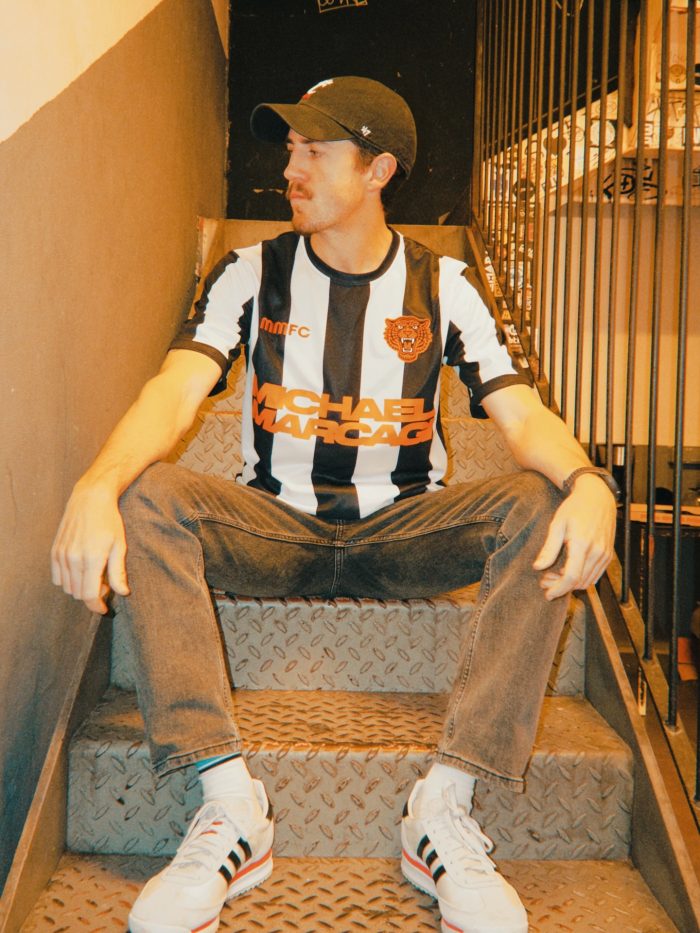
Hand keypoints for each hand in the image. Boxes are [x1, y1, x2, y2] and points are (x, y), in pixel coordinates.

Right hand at [51, 483, 129, 613]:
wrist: (90, 499)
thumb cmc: (109, 521)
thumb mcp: (120, 546)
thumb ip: (118, 572)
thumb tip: (122, 593)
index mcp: (92, 559)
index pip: (89, 595)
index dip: (97, 606)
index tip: (104, 609)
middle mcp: (73, 559)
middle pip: (78, 594)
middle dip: (92, 596)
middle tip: (105, 586)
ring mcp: (61, 555)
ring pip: (67, 587)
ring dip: (79, 589)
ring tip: (93, 576)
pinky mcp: (54, 551)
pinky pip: (57, 578)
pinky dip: (67, 581)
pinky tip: (80, 571)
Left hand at [532, 474, 616, 599]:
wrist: (597, 497)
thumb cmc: (574, 508)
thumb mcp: (557, 525)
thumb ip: (549, 548)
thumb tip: (538, 567)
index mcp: (582, 544)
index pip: (571, 577)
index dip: (558, 589)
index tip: (547, 594)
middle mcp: (597, 552)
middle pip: (579, 582)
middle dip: (561, 587)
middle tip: (545, 581)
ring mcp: (605, 555)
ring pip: (588, 581)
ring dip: (570, 584)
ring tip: (553, 575)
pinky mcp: (608, 555)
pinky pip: (595, 575)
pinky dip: (581, 578)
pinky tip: (568, 570)